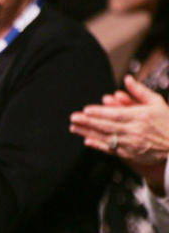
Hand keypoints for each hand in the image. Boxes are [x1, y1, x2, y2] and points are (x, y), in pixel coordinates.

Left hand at [70, 74, 168, 189]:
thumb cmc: (167, 122)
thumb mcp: (157, 103)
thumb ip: (139, 91)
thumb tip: (127, 79)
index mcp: (141, 116)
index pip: (116, 114)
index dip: (99, 113)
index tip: (86, 110)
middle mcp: (135, 130)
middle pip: (107, 126)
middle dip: (88, 122)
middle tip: (73, 118)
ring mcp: (132, 143)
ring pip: (106, 137)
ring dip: (88, 132)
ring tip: (74, 128)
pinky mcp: (130, 154)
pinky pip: (111, 150)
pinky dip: (98, 145)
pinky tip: (87, 141)